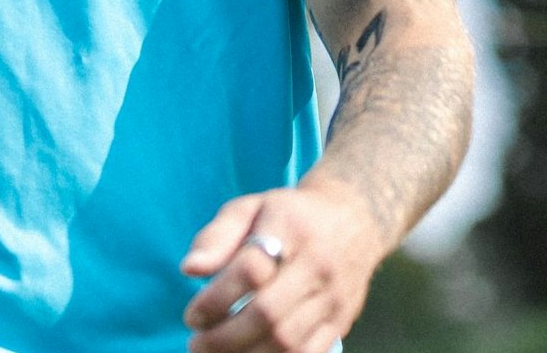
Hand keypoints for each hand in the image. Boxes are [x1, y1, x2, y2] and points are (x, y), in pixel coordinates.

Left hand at [178, 180, 388, 352]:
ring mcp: (333, 297)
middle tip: (196, 344)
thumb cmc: (290, 215)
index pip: (250, 270)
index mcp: (290, 229)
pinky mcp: (342, 320)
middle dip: (225, 337)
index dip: (215, 298)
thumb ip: (217, 236)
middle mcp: (316, 265)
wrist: (357, 219)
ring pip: (288, 341)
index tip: (192, 315)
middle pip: (268, 313)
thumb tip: (190, 269)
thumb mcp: (250, 207)